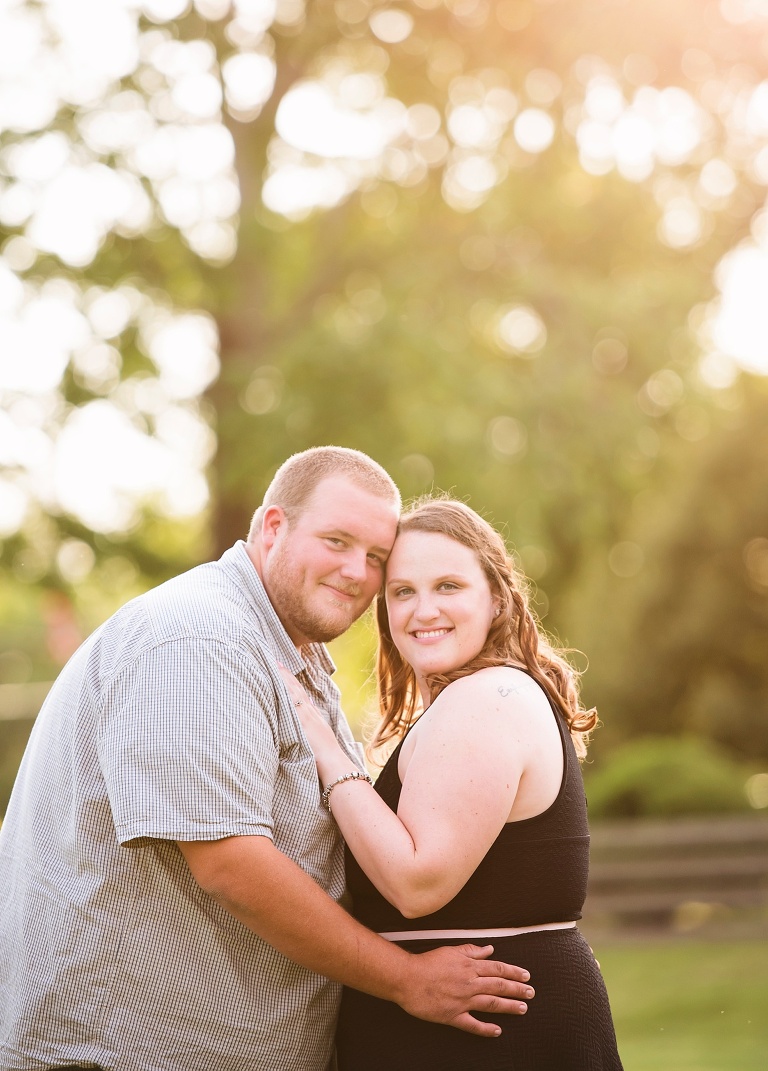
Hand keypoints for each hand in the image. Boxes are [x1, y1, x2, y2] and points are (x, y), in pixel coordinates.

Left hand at [276, 665, 345, 772]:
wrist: (333, 761)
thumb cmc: (325, 754)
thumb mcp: (319, 734)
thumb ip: (311, 723)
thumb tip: (304, 713)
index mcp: (312, 714)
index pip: (300, 692)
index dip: (291, 680)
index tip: (282, 668)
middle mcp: (309, 712)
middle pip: (296, 688)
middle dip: (285, 674)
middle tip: (275, 661)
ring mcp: (305, 716)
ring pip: (293, 692)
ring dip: (284, 679)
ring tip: (274, 666)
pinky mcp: (302, 722)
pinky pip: (292, 704)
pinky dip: (285, 693)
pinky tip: (277, 685)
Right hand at [397, 943, 532, 1036]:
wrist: (407, 978)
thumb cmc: (426, 963)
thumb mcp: (451, 950)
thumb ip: (472, 950)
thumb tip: (489, 949)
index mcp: (469, 966)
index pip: (497, 968)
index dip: (513, 972)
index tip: (525, 976)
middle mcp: (469, 983)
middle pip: (499, 986)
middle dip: (517, 989)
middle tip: (531, 993)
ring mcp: (463, 1001)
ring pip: (491, 1003)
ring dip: (509, 1006)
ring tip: (522, 1008)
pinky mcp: (453, 1016)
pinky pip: (473, 1024)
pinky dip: (486, 1028)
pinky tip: (497, 1030)